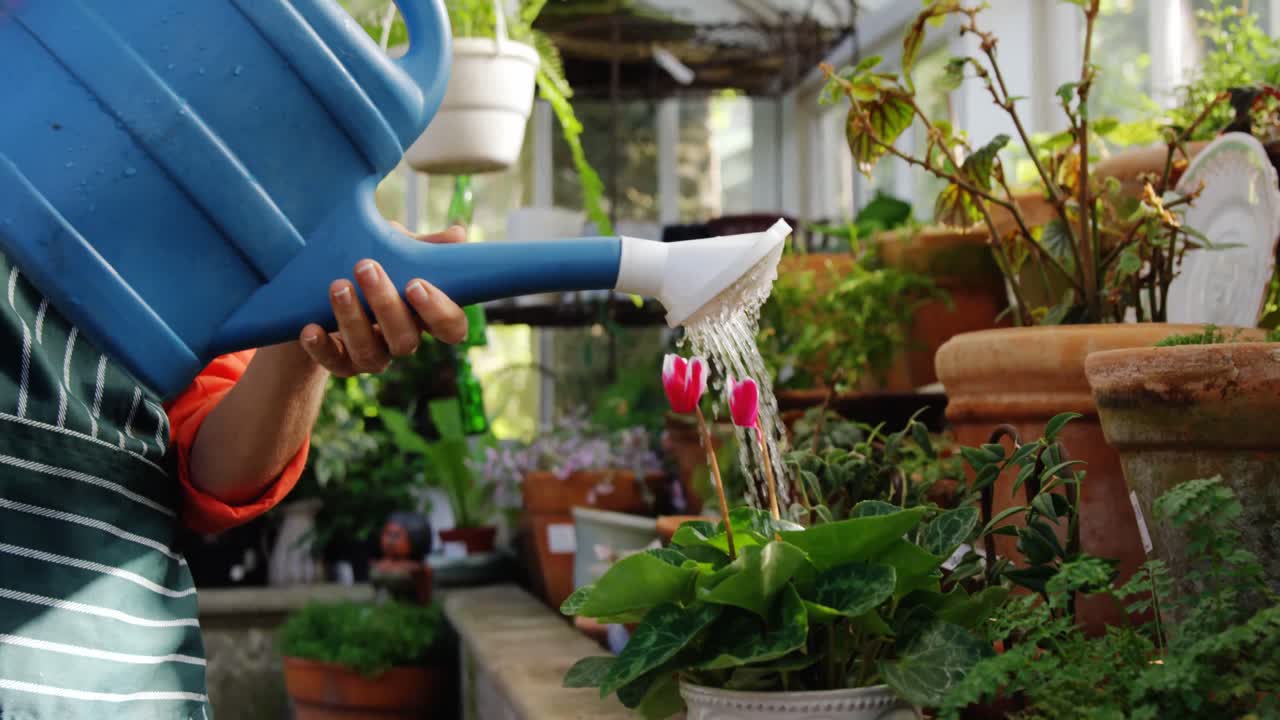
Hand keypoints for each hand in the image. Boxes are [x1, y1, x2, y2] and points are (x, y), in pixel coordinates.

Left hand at [298, 223, 468, 376]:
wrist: (316, 290)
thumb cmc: (367, 265)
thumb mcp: (393, 249)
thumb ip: (422, 246)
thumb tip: (458, 235)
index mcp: (424, 314)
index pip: (450, 327)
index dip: (439, 312)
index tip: (415, 284)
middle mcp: (402, 339)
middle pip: (406, 340)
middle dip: (386, 304)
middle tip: (365, 267)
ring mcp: (373, 355)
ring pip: (371, 353)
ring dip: (353, 320)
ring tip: (337, 286)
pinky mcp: (341, 363)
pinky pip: (334, 364)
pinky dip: (321, 348)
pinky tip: (310, 328)